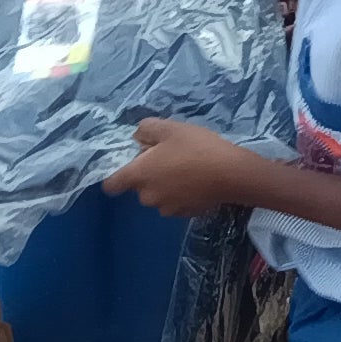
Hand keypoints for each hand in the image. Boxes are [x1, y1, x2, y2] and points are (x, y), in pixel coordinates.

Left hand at [103, 119, 254, 216]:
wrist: (229, 173)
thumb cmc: (196, 147)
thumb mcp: (171, 128)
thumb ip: (147, 128)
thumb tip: (137, 135)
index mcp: (139, 175)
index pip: (111, 184)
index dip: (117, 174)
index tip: (134, 162)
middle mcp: (146, 196)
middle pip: (139, 186)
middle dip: (150, 173)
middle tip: (171, 156)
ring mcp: (165, 208)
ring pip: (158, 194)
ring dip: (166, 184)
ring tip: (188, 168)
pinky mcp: (183, 213)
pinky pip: (175, 202)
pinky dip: (181, 193)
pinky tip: (198, 181)